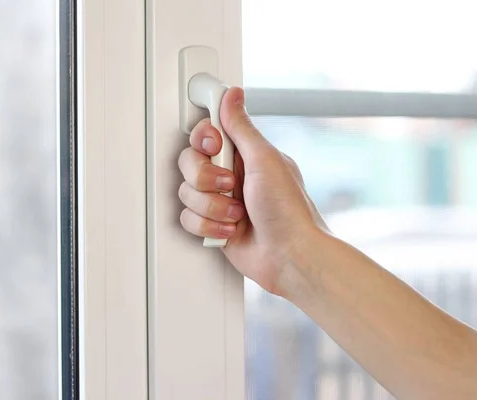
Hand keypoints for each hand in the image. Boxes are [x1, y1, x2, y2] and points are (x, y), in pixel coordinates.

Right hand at [178, 87, 327, 295]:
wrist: (290, 256)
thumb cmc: (288, 211)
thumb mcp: (265, 160)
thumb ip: (241, 127)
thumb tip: (232, 95)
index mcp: (245, 154)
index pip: (207, 134)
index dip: (204, 138)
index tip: (214, 145)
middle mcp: (231, 175)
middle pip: (189, 162)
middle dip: (206, 177)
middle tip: (230, 184)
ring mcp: (221, 201)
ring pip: (186, 192)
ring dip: (212, 206)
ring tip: (237, 213)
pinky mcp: (213, 224)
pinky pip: (188, 218)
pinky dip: (209, 225)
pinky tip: (231, 228)